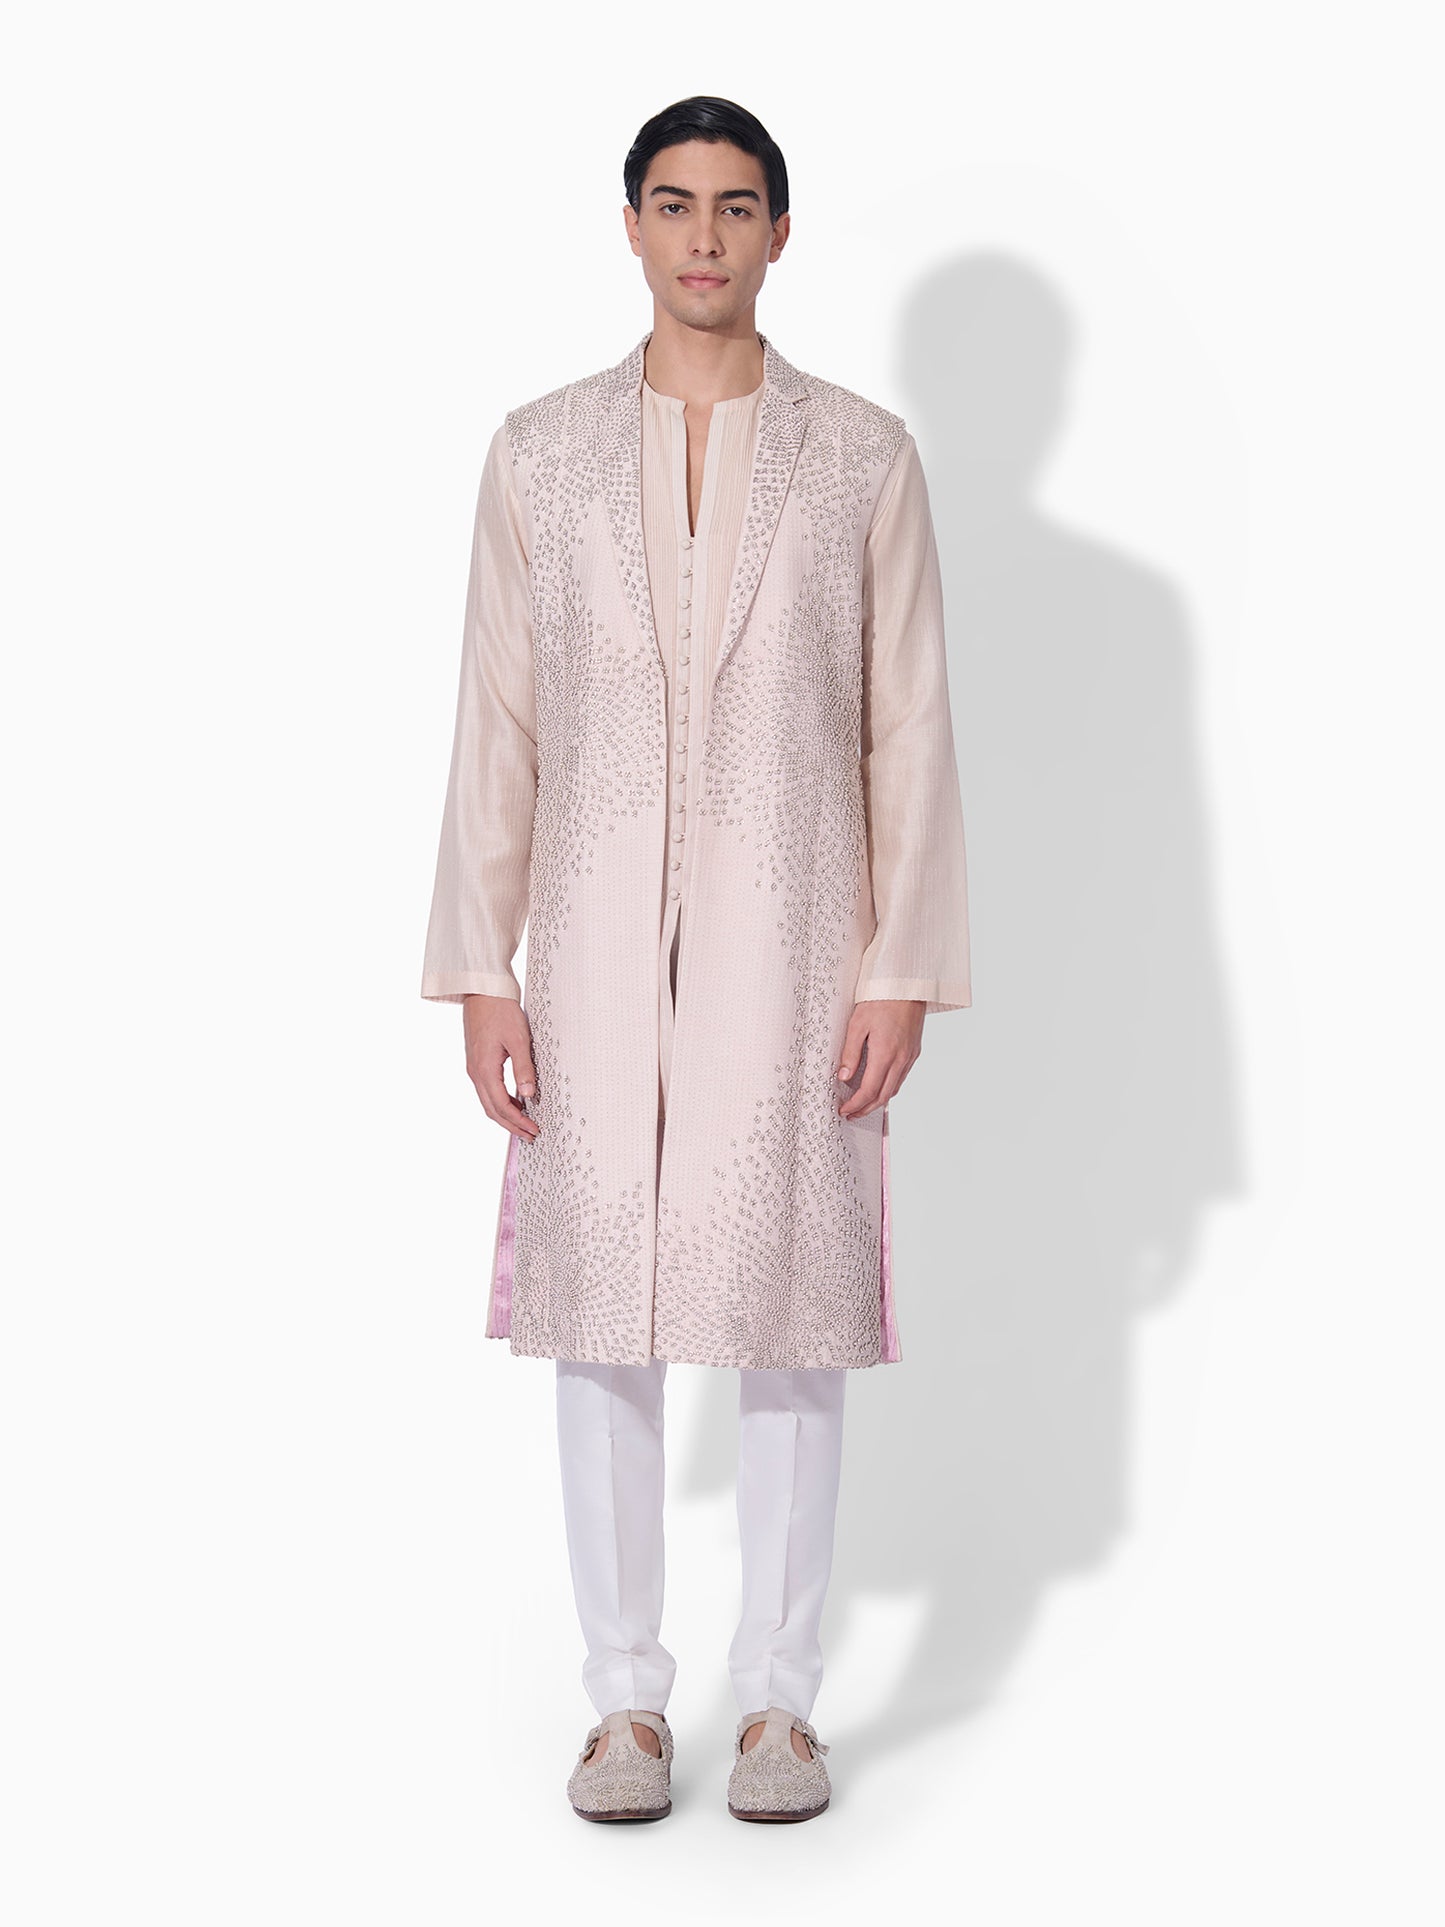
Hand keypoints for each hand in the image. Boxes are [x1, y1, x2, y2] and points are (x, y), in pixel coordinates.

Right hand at [462, 994, 539, 1139]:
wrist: (483, 990)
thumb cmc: (500, 1010)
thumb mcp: (518, 1039)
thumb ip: (523, 1068)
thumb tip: (528, 1094)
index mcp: (484, 1069)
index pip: (501, 1106)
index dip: (518, 1121)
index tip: (533, 1129)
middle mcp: (475, 1072)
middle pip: (492, 1109)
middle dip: (511, 1125)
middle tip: (530, 1135)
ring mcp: (474, 1067)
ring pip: (488, 1101)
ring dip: (505, 1115)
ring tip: (524, 1122)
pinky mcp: (477, 1061)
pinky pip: (487, 1089)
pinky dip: (501, 1101)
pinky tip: (515, 1100)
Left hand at [836, 1000, 924, 1119]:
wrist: (907, 984)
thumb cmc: (881, 999)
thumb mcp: (858, 1024)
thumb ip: (851, 1052)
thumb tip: (844, 1076)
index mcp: (886, 1053)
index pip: (869, 1090)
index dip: (856, 1104)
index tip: (844, 1110)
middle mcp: (901, 1059)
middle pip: (884, 1096)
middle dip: (866, 1109)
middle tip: (851, 1114)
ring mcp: (910, 1056)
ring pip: (894, 1088)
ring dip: (878, 1100)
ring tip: (862, 1104)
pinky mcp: (914, 1051)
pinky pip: (901, 1077)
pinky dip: (889, 1087)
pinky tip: (879, 1085)